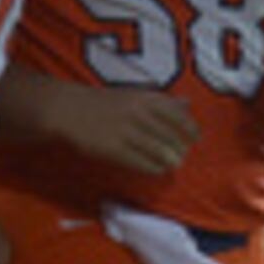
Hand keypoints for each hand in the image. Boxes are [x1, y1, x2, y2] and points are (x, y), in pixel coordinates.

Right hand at [64, 88, 198, 178]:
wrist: (69, 109)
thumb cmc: (103, 102)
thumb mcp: (133, 94)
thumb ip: (160, 100)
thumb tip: (187, 103)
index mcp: (144, 98)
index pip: (178, 115)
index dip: (190, 129)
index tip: (195, 138)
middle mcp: (138, 114)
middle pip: (171, 137)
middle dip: (180, 149)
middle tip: (181, 156)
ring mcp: (126, 132)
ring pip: (159, 151)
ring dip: (169, 161)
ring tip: (172, 165)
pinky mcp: (114, 149)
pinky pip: (142, 162)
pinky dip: (154, 168)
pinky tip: (156, 169)